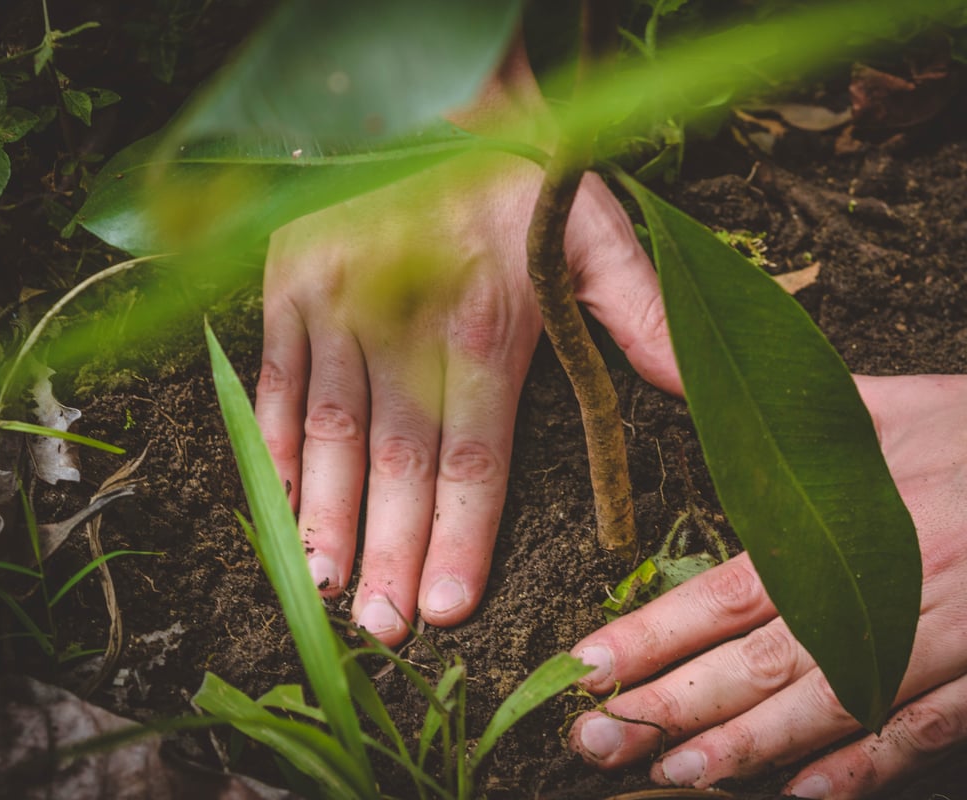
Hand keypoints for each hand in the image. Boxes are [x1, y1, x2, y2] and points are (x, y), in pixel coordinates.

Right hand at [255, 155, 677, 644]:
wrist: (425, 96)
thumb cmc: (516, 175)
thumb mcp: (593, 229)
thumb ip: (639, 313)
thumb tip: (694, 389)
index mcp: (486, 318)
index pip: (474, 452)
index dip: (461, 535)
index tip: (449, 607)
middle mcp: (403, 318)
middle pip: (398, 460)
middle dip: (390, 553)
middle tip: (383, 628)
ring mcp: (336, 302)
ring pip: (327, 433)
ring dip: (325, 518)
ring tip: (325, 589)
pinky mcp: (289, 285)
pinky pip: (274, 382)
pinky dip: (271, 449)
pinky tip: (279, 509)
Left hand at [568, 341, 966, 796]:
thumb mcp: (882, 401)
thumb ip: (774, 408)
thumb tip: (674, 361)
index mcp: (857, 513)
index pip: (731, 586)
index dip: (654, 632)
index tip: (586, 664)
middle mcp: (896, 579)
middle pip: (765, 658)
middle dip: (674, 705)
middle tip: (596, 738)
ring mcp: (958, 635)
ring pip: (836, 705)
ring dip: (749, 749)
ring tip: (674, 775)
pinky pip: (929, 735)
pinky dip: (867, 770)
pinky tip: (806, 796)